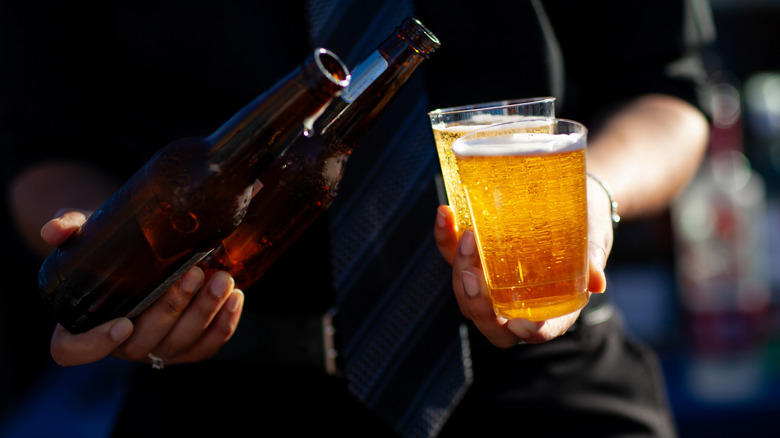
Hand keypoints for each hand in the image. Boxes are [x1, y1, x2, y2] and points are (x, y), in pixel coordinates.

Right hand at [42, 211, 243, 366]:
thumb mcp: (87, 231)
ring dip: (205, 312)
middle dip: (172, 309)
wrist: (142, 248)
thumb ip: (69, 228)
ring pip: (180, 344)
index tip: (122, 322)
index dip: (95, 345)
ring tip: (223, 278)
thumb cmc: (110, 245)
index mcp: (81, 324)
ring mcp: (154, 348)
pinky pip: (206, 347)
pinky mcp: (186, 347)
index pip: (73, 351)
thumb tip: (53, 230)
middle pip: (143, 343)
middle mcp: (118, 344)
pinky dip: (224, 325)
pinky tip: (236, 296)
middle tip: (193, 273)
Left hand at [433, 178, 612, 347]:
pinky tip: (445, 214)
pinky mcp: (475, 257)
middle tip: (472, 274)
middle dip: (477, 304)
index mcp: (553, 306)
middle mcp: (518, 301)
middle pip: (491, 320)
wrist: (572, 195)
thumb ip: (594, 256)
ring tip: (465, 237)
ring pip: (466, 293)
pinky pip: (452, 256)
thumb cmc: (590, 222)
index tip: (520, 324)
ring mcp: (492, 282)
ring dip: (459, 269)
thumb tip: (598, 281)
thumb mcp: (596, 235)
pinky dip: (444, 238)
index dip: (529, 332)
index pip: (539, 330)